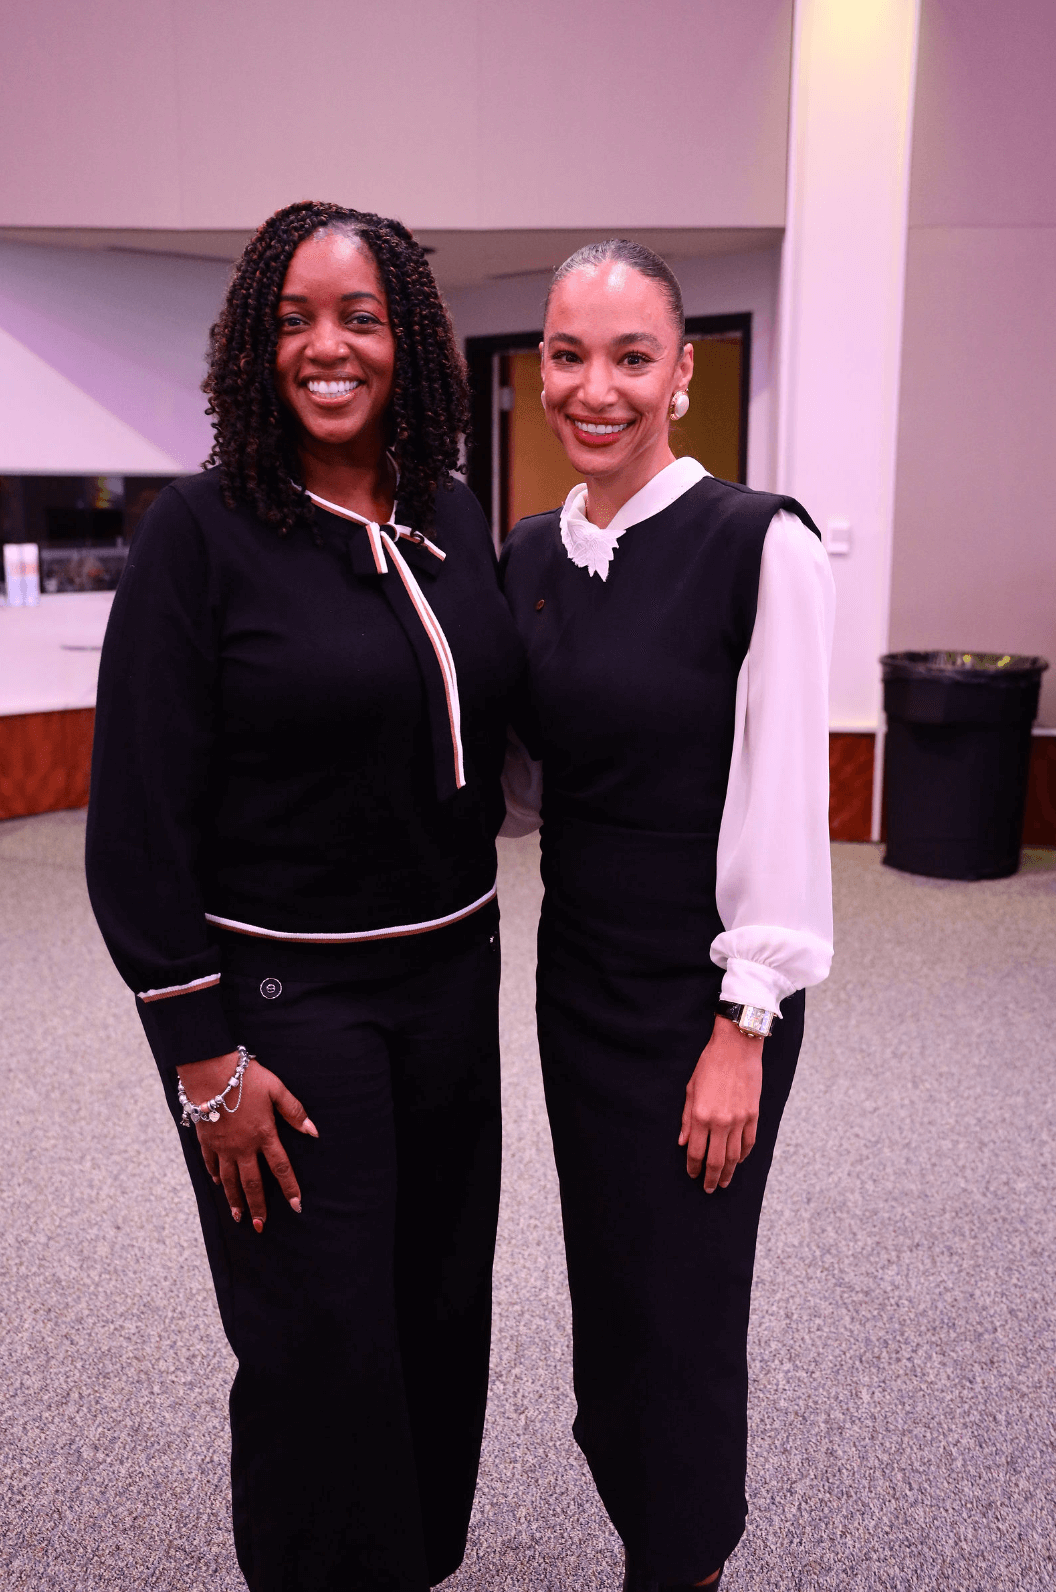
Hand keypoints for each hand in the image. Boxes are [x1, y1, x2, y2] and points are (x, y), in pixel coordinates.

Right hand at [177, 1051, 317, 1232]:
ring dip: (234, 1200)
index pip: (281, 1168)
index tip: (296, 1206)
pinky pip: (211, 1163)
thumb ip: (294, 1111)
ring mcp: (222, 1146)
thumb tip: (313, 1131)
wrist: (209, 1071)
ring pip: (229, 1180)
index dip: (289, 1188)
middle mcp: (243, 1146)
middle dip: (257, 1206)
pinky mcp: (206, 1140)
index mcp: (264, 1135)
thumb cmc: (246, 1077)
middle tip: (260, 1226)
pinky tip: (218, 1185)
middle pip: (252, 1182)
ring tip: (238, 1217)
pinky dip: (215, 1176)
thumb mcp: (276, 1089)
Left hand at [678, 1016, 762, 1192]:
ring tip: (723, 1182)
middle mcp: (720, 1122)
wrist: (737, 1047)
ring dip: (728, 1172)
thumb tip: (683, 1143)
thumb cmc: (709, 1065)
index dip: (693, 1167)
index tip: (692, 1175)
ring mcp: (739, 1120)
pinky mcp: (753, 1115)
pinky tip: (738, 1161)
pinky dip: (743, 1155)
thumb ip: (686, 1119)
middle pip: (716, 1160)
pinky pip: (749, 1142)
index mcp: (701, 1116)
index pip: (696, 1152)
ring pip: (734, 1156)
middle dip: (711, 1178)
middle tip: (708, 1188)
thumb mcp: (690, 1089)